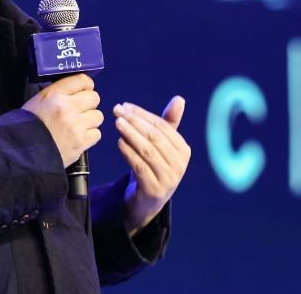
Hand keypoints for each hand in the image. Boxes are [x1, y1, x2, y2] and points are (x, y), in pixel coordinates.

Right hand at [23, 74, 103, 167]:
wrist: (24, 152)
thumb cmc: (28, 123)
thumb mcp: (39, 100)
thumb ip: (59, 93)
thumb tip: (77, 91)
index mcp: (55, 94)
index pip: (83, 80)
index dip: (85, 86)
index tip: (83, 91)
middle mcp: (68, 107)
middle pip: (94, 97)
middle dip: (88, 103)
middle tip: (79, 110)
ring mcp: (76, 126)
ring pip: (98, 116)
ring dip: (90, 120)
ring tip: (78, 125)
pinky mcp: (81, 143)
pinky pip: (97, 134)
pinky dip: (90, 135)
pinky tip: (79, 137)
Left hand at [113, 96, 190, 234]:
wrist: (146, 200)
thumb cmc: (154, 165)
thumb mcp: (161, 145)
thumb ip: (168, 123)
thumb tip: (180, 99)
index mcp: (183, 150)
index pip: (162, 126)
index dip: (142, 114)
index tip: (125, 105)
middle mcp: (180, 165)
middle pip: (154, 137)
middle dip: (134, 121)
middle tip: (117, 111)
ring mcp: (168, 179)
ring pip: (147, 151)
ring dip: (130, 134)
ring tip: (117, 123)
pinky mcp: (154, 190)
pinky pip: (140, 167)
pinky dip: (128, 152)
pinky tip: (119, 142)